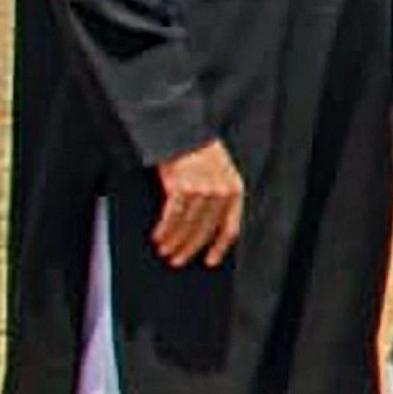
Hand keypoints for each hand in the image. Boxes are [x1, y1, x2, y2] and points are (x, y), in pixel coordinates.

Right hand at [151, 139, 244, 266]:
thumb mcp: (220, 174)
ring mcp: (202, 190)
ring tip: (165, 252)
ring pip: (188, 227)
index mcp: (235, 190)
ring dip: (174, 242)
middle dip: (190, 248)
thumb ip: (217, 197)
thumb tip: (204, 229)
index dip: (220, 247)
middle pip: (206, 231)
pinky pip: (172, 217)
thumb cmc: (199, 153)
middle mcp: (221, 192)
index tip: (210, 261)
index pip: (231, 228)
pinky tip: (158, 238)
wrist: (183, 132)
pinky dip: (164, 231)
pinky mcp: (182, 187)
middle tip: (178, 261)